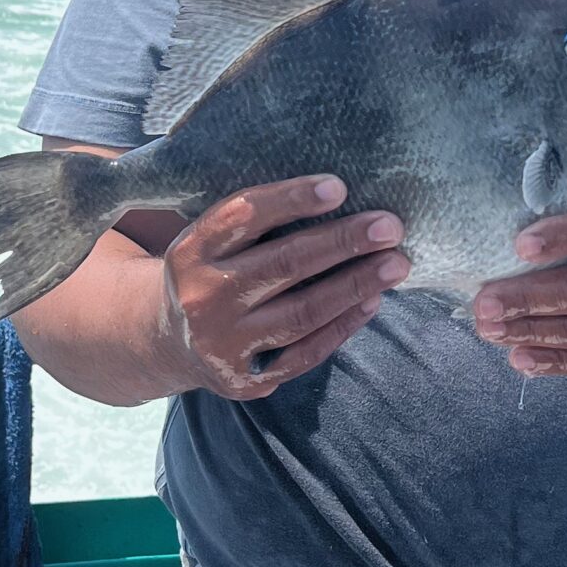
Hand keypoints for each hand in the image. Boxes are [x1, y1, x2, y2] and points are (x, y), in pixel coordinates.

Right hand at [160, 176, 407, 397]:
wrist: (170, 342)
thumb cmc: (211, 274)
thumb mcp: (210, 242)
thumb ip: (255, 222)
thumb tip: (337, 192)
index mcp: (192, 252)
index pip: (244, 216)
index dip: (291, 199)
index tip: (339, 186)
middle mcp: (202, 298)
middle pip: (284, 263)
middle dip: (343, 242)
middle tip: (390, 226)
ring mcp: (223, 344)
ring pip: (302, 312)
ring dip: (355, 285)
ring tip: (396, 264)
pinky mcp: (244, 380)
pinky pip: (305, 353)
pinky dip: (343, 325)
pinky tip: (372, 301)